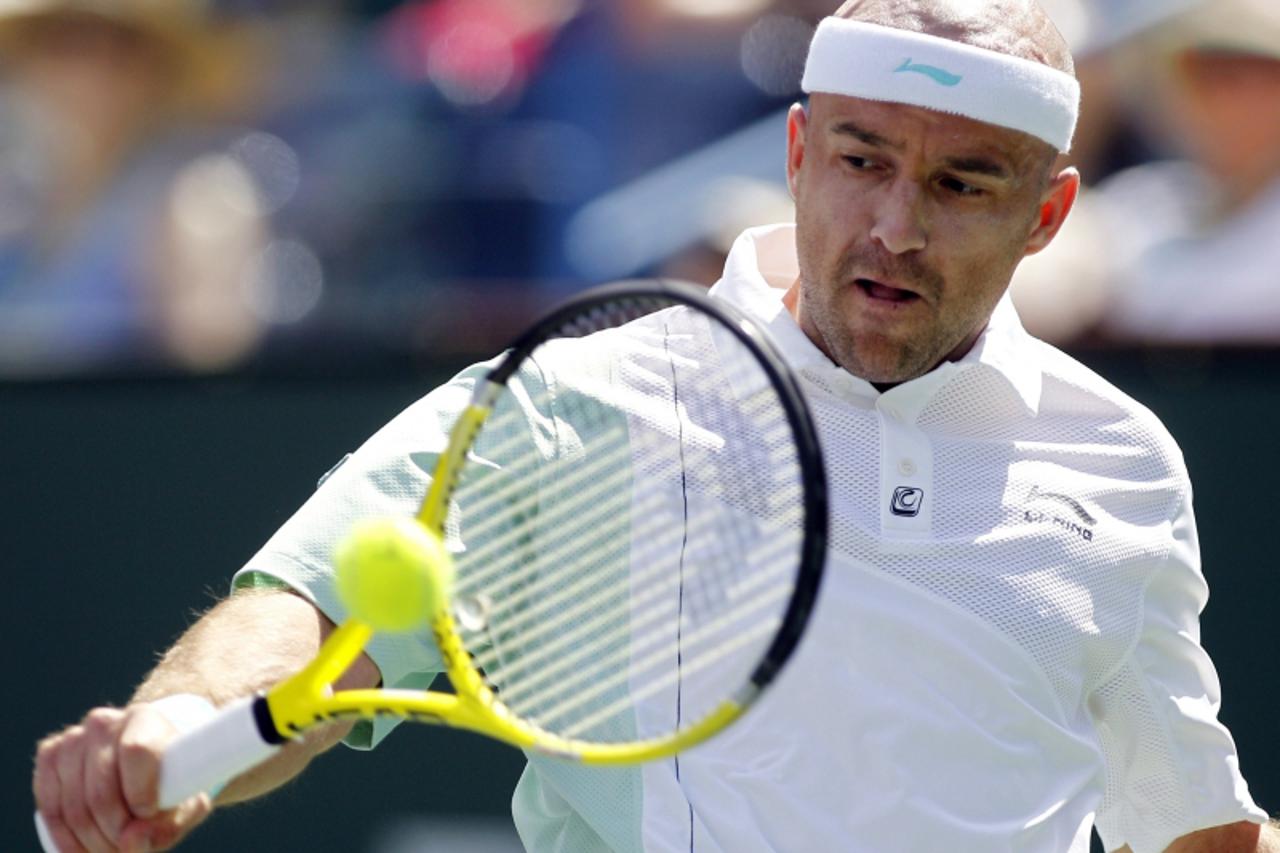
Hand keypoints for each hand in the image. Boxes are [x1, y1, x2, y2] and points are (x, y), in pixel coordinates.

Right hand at [33, 704, 213, 852]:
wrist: (145, 756)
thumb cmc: (170, 780)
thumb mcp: (185, 803)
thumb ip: (166, 825)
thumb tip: (131, 841)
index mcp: (146, 719)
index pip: (136, 751)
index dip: (140, 793)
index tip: (149, 815)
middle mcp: (105, 723)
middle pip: (100, 791)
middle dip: (114, 832)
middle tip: (129, 848)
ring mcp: (72, 738)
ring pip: (73, 805)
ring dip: (91, 840)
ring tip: (111, 849)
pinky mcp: (50, 756)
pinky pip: (49, 807)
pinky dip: (64, 837)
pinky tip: (82, 850)